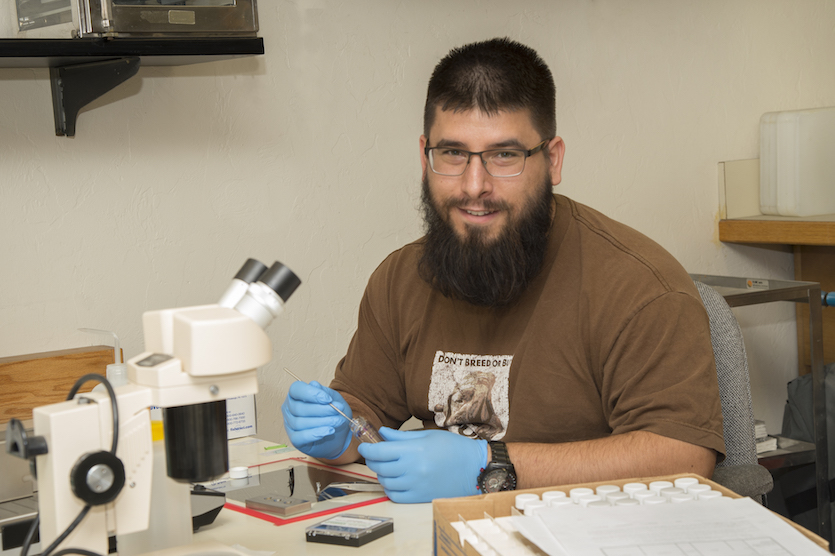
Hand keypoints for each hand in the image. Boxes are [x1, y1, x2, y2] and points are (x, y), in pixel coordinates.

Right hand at [281, 380, 352, 459]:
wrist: (339, 434)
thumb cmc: (333, 413)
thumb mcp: (334, 399)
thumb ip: (324, 392)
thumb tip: (314, 384)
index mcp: (296, 395)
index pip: (296, 389)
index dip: (311, 393)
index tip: (328, 399)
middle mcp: (289, 408)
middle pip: (299, 408)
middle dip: (321, 410)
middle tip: (337, 410)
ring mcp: (290, 425)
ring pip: (300, 423)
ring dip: (322, 422)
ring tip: (337, 421)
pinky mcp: (295, 440)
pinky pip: (300, 437)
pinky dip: (315, 434)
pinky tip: (328, 431)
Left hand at [357, 428, 487, 503]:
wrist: (474, 468)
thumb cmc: (453, 448)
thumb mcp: (427, 436)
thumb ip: (401, 436)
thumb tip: (382, 433)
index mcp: (413, 450)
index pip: (380, 451)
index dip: (367, 449)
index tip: (364, 446)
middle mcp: (412, 469)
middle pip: (379, 467)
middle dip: (372, 460)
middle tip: (374, 455)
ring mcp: (416, 485)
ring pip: (385, 482)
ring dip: (381, 475)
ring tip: (388, 468)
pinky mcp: (420, 497)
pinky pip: (395, 496)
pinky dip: (389, 489)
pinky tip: (394, 481)